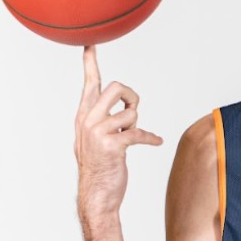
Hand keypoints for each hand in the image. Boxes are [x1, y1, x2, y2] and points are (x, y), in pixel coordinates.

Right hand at [74, 45, 162, 216]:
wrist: (96, 195)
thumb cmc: (101, 167)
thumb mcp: (97, 139)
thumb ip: (107, 120)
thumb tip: (128, 110)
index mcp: (83, 116)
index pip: (89, 85)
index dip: (90, 64)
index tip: (90, 45)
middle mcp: (87, 120)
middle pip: (116, 87)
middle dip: (132, 97)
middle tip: (133, 111)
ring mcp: (97, 133)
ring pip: (130, 113)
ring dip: (136, 125)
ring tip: (130, 138)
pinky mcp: (112, 146)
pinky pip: (139, 133)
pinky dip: (151, 138)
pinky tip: (157, 142)